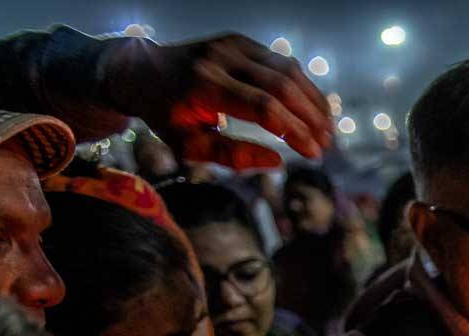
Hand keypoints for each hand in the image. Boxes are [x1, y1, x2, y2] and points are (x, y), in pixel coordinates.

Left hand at [101, 33, 332, 169]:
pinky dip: (302, 86)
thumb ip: (231, 156)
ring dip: (313, 101)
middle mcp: (220, 59)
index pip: (262, 107)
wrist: (142, 70)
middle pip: (281, 86)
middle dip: (309, 118)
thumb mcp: (188, 145)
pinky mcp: (240, 40)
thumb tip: (277, 161)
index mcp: (203, 86)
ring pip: (287, 70)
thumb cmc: (166, 116)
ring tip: (327, 130)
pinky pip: (281, 61)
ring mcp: (231, 45)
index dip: (294, 132)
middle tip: (326, 145)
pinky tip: (313, 109)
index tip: (313, 154)